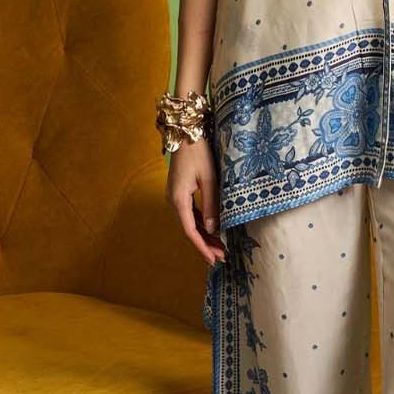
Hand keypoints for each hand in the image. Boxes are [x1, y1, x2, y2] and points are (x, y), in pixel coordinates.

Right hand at [166, 139, 226, 264]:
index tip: (213, 259)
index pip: (190, 231)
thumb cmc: (199, 153)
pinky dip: (200, 224)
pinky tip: (211, 231)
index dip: (202, 247)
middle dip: (205, 244)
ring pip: (189, 223)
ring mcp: (175, 197)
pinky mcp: (179, 193)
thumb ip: (211, 204)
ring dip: (204, 236)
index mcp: (178, 200)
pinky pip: (189, 214)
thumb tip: (213, 229)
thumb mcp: (210, 179)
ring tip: (218, 248)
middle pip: (189, 229)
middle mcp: (173, 201)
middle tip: (220, 258)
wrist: (186, 134)